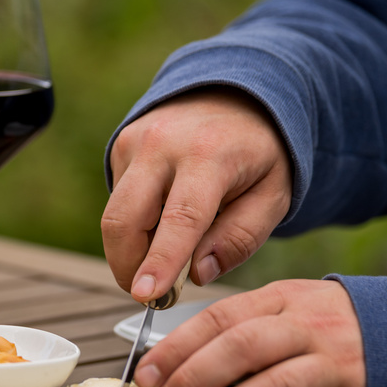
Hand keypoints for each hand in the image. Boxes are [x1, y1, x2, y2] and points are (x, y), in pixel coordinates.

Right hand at [102, 87, 291, 302]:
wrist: (234, 92)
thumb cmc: (258, 151)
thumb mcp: (273, 194)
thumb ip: (240, 238)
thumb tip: (197, 273)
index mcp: (211, 155)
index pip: (181, 218)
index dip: (161, 261)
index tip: (145, 295)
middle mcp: (163, 144)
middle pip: (125, 220)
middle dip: (129, 268)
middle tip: (151, 294)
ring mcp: (135, 142)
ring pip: (114, 216)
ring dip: (129, 252)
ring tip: (161, 263)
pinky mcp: (120, 146)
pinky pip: (117, 201)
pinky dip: (135, 225)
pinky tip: (163, 220)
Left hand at [136, 279, 365, 386]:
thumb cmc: (324, 325)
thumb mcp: (284, 307)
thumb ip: (235, 328)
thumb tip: (171, 366)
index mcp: (282, 298)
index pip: (220, 317)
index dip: (177, 347)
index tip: (145, 373)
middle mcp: (307, 328)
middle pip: (243, 348)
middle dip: (194, 379)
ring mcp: (332, 365)